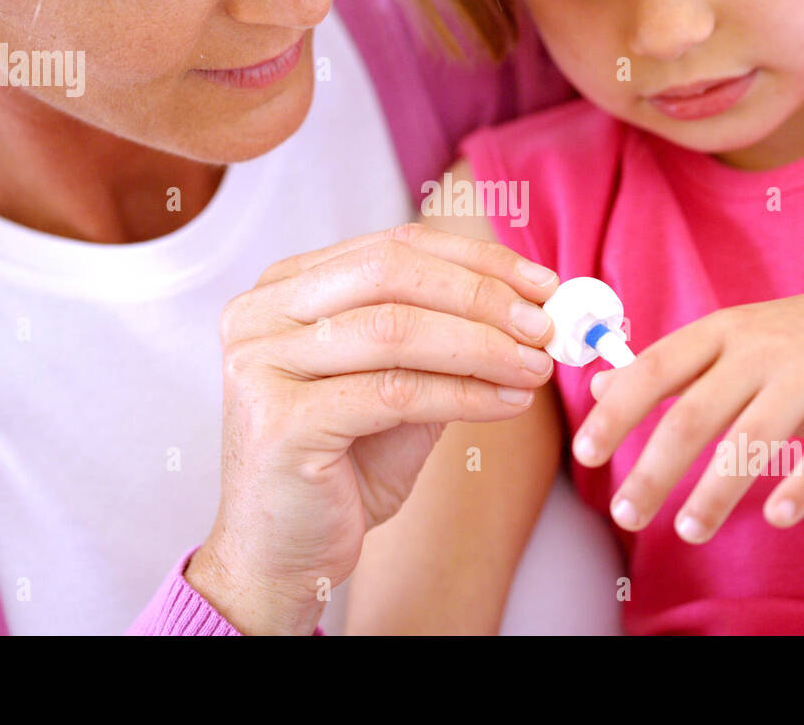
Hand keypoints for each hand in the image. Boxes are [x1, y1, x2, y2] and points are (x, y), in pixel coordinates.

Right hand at [186, 224, 558, 632]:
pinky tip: (508, 404)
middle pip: (390, 273)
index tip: (541, 282)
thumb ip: (442, 343)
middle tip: (543, 325)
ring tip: (535, 367)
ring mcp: (260, 364)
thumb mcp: (397, 389)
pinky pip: (393, 393)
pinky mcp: (279, 421)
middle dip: (481, 295)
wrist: (282, 556)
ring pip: (393, 329)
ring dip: (481, 345)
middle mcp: (260, 315)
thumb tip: (528, 308)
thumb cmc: (341, 470)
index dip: (476, 259)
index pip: (393, 247)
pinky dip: (464, 395)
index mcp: (284, 289)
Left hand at [575, 284, 803, 544]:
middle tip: (625, 514)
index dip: (618, 412)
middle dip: (655, 468)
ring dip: (717, 490)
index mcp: (722, 332)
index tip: (586, 453)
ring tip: (688, 530)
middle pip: (696, 414)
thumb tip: (602, 382)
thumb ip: (670, 365)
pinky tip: (778, 518)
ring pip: (755, 437)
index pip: (656, 369)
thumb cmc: (799, 340)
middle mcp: (761, 349)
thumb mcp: (730, 338)